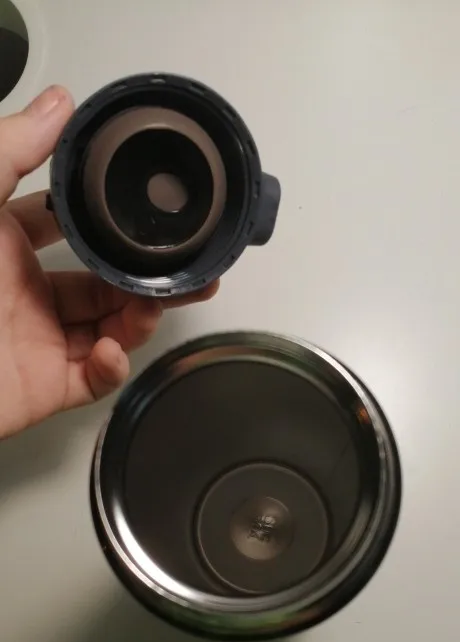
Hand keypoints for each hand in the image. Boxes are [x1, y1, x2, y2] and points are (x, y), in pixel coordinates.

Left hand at [0, 86, 217, 439]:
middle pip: (103, 281)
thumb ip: (12, 150)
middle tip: (188, 268)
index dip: (105, 220)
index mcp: (3, 247)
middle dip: (148, 275)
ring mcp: (37, 341)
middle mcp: (23, 294)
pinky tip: (115, 348)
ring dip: (142, 318)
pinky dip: (114, 367)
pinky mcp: (44, 386)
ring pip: (110, 329)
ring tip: (157, 303)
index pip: (65, 225)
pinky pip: (94, 379)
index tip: (140, 211)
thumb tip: (57, 105)